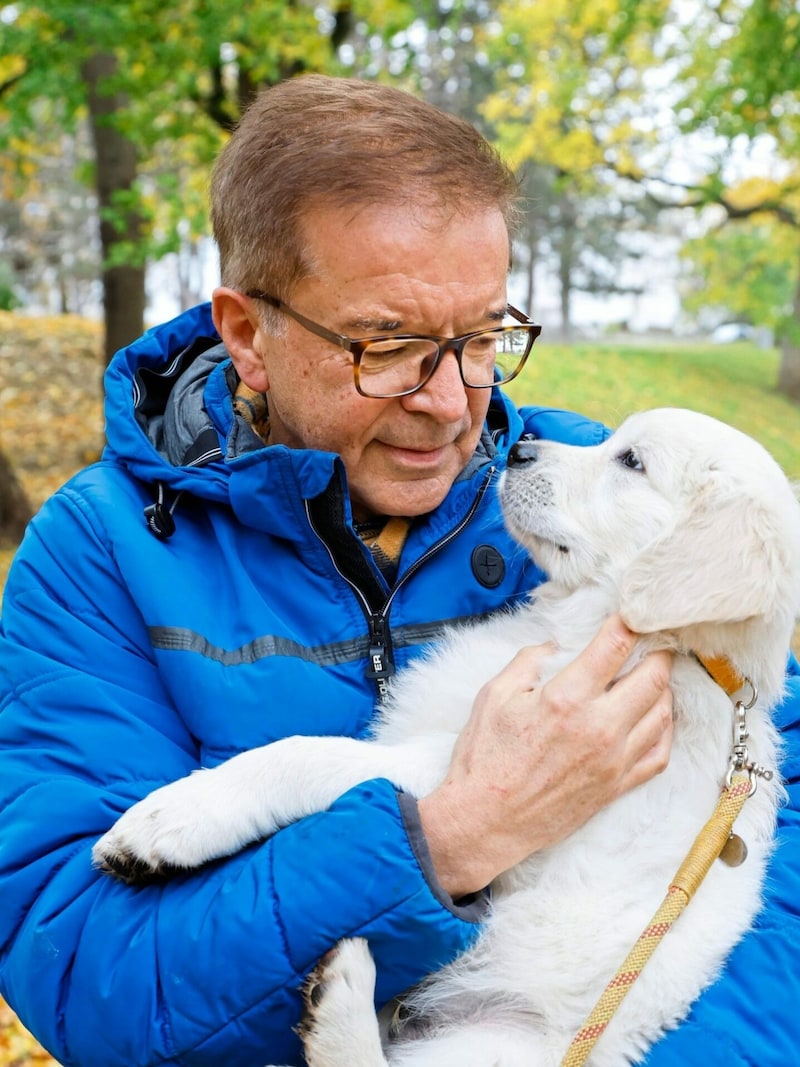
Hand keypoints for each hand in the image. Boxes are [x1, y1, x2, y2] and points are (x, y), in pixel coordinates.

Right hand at [417, 614, 672, 897]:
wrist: (485, 821)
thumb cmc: (485, 759)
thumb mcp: (495, 694)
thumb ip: (529, 661)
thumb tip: (556, 646)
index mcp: (566, 699)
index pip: (614, 647)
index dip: (628, 622)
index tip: (630, 613)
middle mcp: (598, 728)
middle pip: (653, 678)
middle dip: (658, 651)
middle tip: (652, 639)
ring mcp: (613, 760)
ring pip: (663, 712)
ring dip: (663, 687)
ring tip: (651, 673)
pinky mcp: (617, 786)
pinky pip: (660, 752)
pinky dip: (664, 728)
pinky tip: (654, 716)